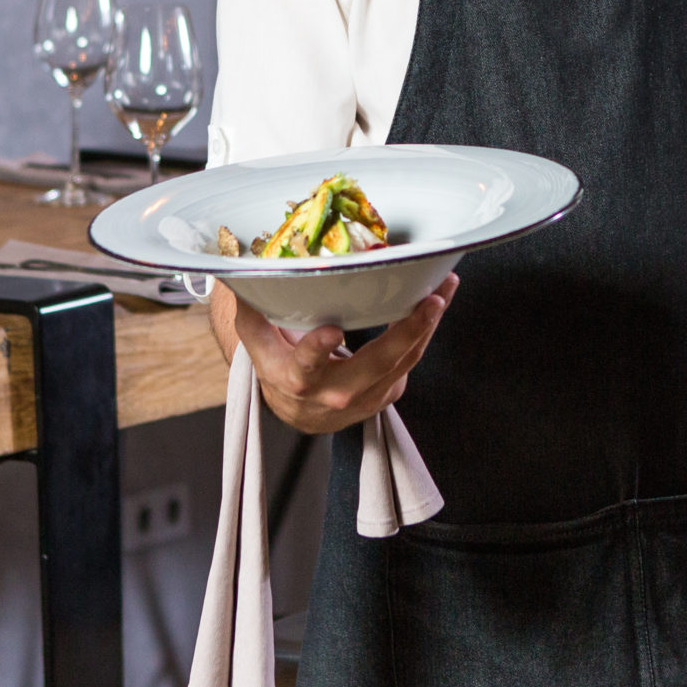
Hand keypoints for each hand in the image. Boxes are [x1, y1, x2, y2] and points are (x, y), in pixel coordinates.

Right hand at [209, 276, 457, 435]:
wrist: (301, 414)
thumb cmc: (280, 369)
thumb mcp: (259, 345)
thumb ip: (253, 312)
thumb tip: (242, 272)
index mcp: (300, 380)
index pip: (307, 367)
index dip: (318, 351)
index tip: (331, 331)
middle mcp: (336, 394)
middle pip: (376, 365)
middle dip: (406, 333)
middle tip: (429, 301)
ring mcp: (368, 397)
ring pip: (404, 361)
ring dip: (428, 325)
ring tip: (445, 289)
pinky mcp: (389, 393)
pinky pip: (411, 359)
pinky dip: (427, 330)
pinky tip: (438, 300)